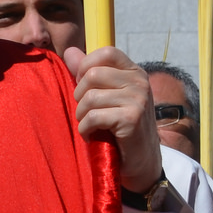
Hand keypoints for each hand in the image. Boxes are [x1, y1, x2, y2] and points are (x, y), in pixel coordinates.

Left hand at [64, 45, 164, 191]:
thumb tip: (69, 50)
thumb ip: (88, 72)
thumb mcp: (107, 96)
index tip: (83, 86)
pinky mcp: (131, 119)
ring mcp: (138, 100)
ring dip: (81, 116)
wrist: (142, 162)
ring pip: (90, 97)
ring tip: (89, 126)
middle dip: (80, 96)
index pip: (106, 52)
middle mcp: (140, 82)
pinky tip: (91, 136)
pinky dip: (85, 129)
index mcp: (135, 72)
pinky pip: (93, 117)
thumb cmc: (121, 127)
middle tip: (86, 112)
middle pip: (92, 74)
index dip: (86, 66)